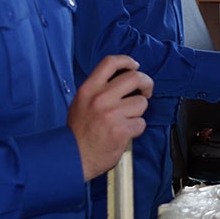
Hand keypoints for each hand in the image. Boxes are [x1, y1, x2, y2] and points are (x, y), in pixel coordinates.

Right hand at [68, 54, 152, 180]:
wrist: (73, 157)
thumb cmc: (78, 132)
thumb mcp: (81, 102)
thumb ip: (98, 89)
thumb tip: (120, 80)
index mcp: (89, 89)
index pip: (111, 63)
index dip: (127, 61)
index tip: (135, 66)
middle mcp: (101, 98)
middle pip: (134, 77)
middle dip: (146, 83)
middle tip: (146, 91)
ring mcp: (112, 114)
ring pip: (141, 102)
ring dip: (138, 111)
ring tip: (127, 118)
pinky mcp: (122, 130)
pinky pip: (141, 123)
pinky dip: (136, 128)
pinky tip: (125, 132)